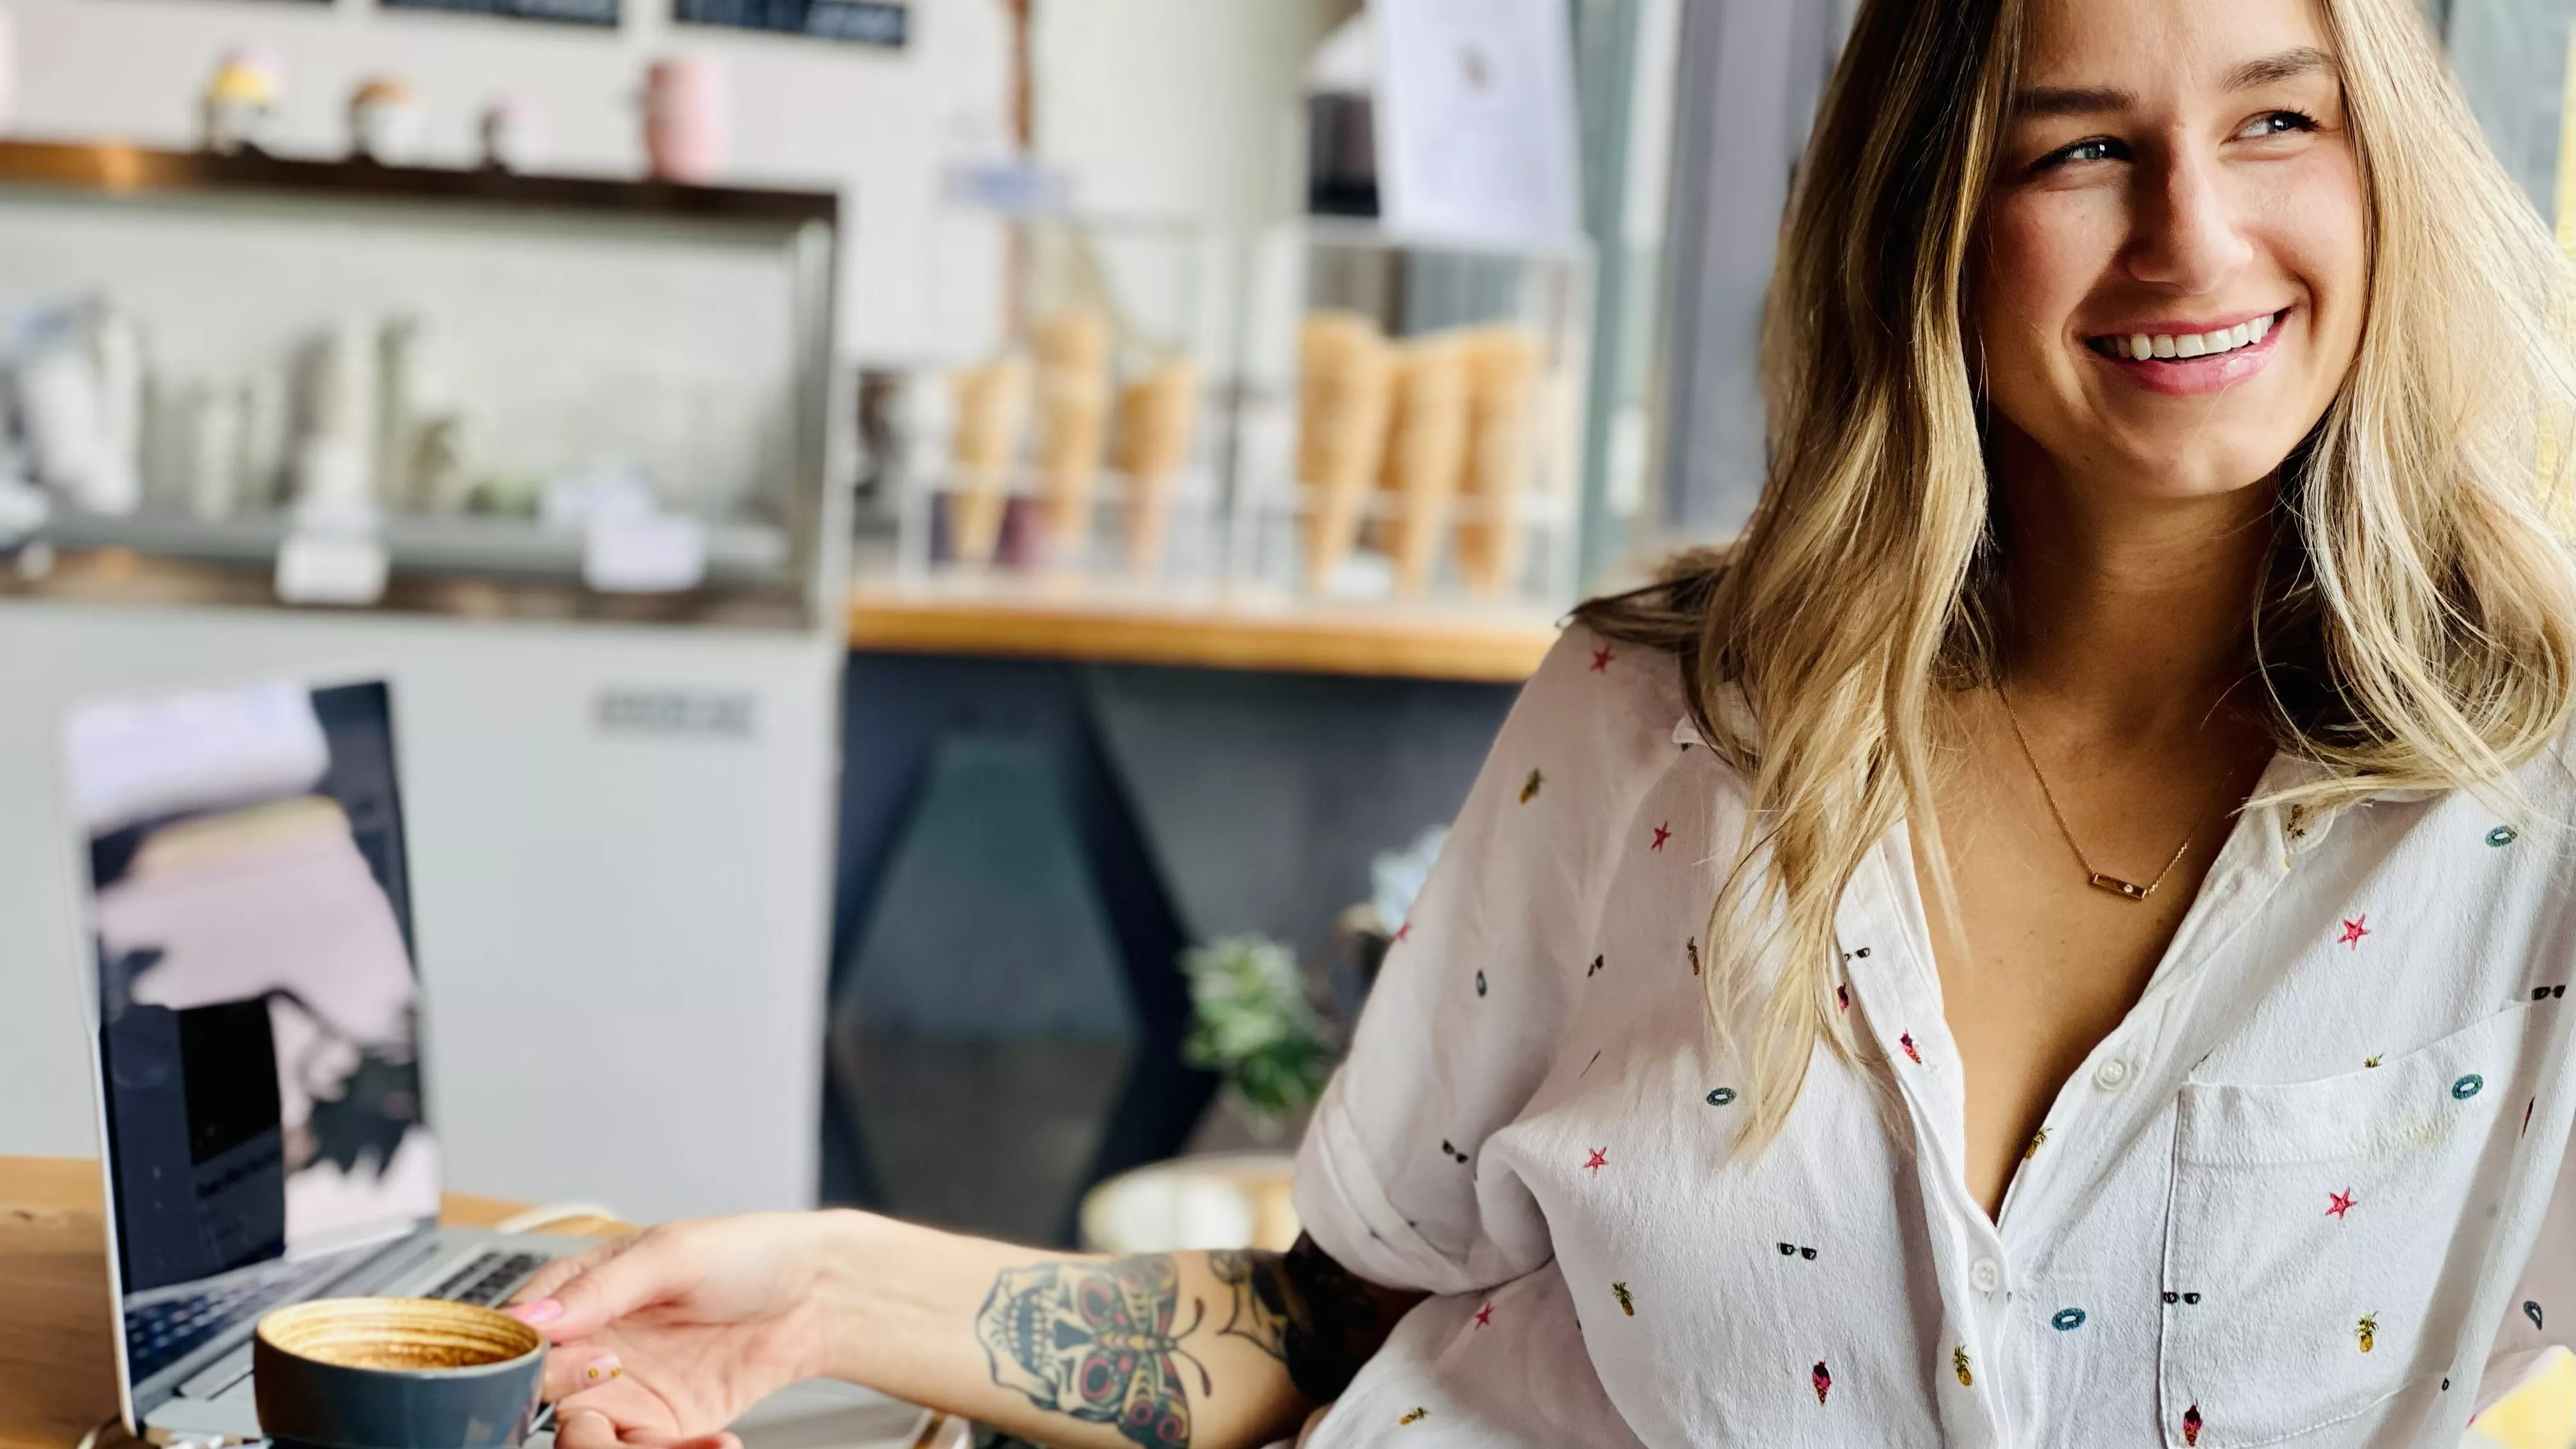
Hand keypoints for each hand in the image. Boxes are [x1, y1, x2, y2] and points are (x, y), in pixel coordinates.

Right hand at [506, 1212, 865, 1448]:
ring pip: (583, 1439)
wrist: (817, 1293)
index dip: (529, 1355)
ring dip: (611, 1445)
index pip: (519, 1335)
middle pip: (540, 1398)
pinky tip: (718, 1444)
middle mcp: (590, 1347)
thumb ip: (601, 1288)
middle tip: (609, 1374)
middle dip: (568, 1400)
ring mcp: (623, 1391)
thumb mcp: (672, 1253)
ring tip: (656, 1433)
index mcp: (578, 1295)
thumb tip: (535, 1319)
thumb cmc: (747, 1253)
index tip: (567, 1355)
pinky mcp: (661, 1427)